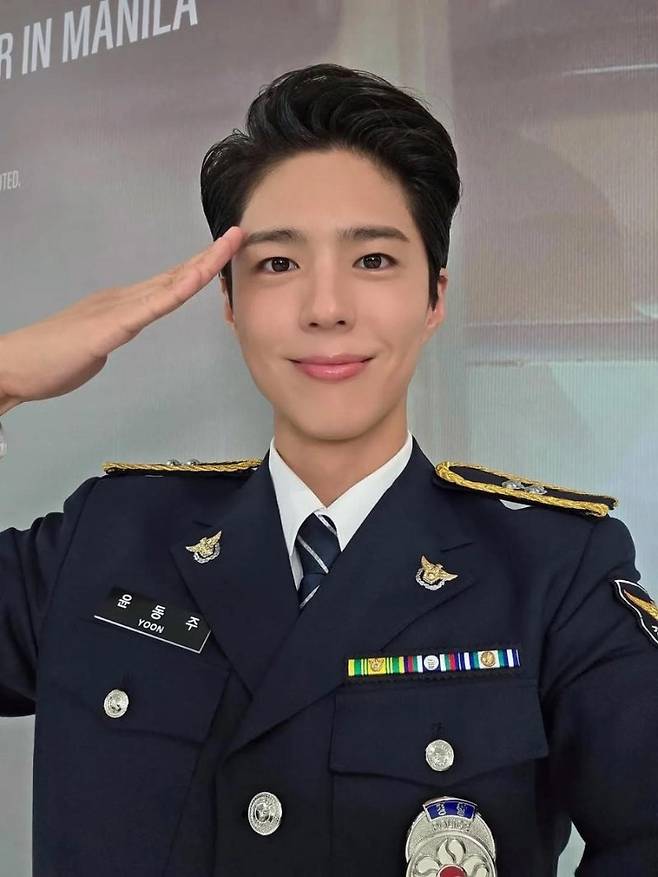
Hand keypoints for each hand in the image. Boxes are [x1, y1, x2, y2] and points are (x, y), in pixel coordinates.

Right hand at [0, 227, 243, 408]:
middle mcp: (122, 299)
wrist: (14, 366)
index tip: (224, 252)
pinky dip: (172, 294)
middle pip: (175, 275)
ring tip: (226, 246)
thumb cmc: (51, 359)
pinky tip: (192, 281)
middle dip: (209, 256)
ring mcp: (115, 311)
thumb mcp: (96, 343)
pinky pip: (147, 310)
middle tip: (238, 235)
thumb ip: (114, 332)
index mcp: (122, 303)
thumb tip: (125, 329)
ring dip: (200, 266)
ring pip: (167, 286)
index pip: (170, 282)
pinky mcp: (107, 329)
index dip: (199, 265)